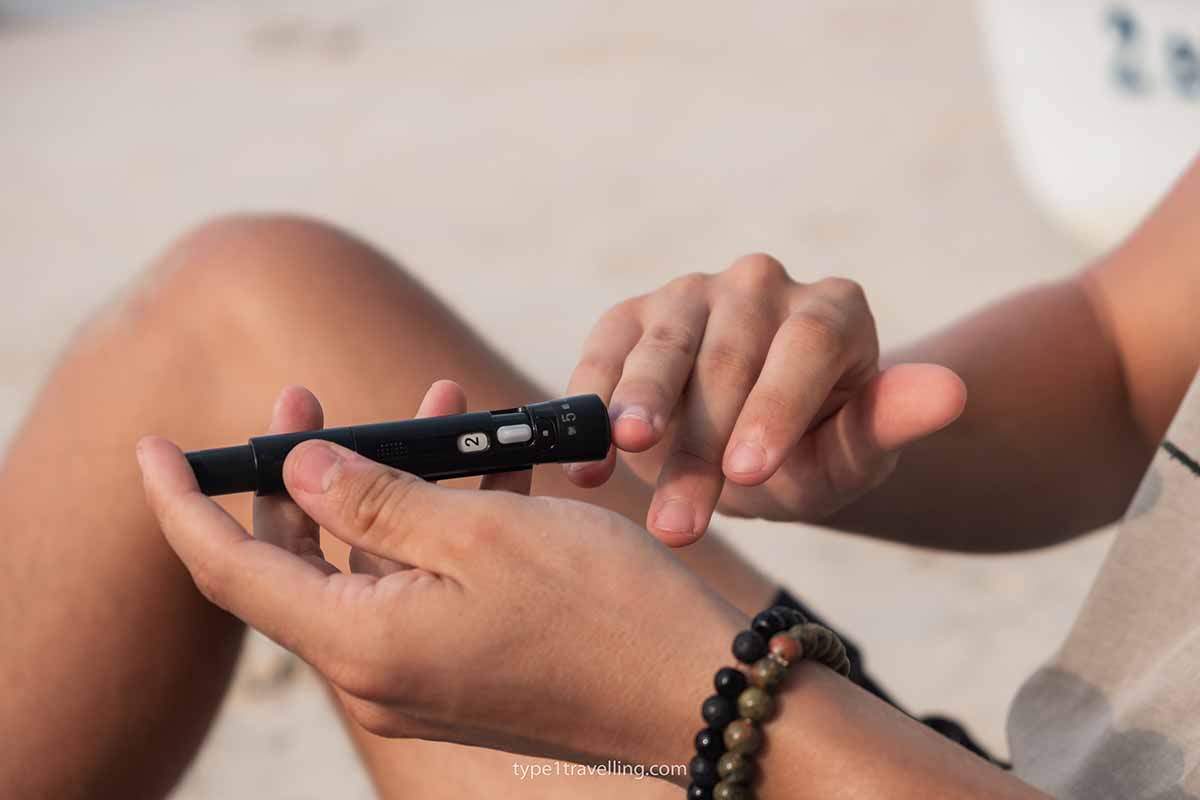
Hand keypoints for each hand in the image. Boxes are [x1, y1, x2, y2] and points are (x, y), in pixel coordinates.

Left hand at [137, 382, 740, 773]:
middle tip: (305, 397)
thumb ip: (375, 500)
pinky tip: (483, 460)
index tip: (153, 442)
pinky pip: (421, 582)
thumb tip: (297, 470)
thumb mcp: (480, 534)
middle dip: (294, 475)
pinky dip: (434, 521)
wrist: (696, 693)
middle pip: (296, 562)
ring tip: (430, 402)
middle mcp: (375, 670)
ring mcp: (419, 674)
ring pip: (368, 562)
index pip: (228, 569)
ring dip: (385, 482)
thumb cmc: (600, 609)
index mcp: (361, 642)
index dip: (181, 502)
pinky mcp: (462, 666)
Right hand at [565, 254, 965, 544]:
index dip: (776, 408)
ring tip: (622, 455)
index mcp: (833, 309)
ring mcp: (694, 293)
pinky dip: (590, 400)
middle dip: (701, 445)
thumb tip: (951, 393)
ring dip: (639, 407)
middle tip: (679, 524)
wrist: (746, 445)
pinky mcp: (632, 315)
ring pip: (665, 345)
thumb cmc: (808, 454)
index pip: (807, 346)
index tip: (751, 473)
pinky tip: (584, 460)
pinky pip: (607, 348)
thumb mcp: (849, 456)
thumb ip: (890, 424)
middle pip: (730, 355)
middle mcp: (763, 285)